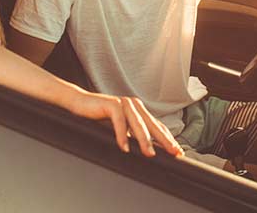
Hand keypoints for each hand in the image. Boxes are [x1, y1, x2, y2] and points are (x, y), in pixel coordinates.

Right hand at [66, 91, 182, 157]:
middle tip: (173, 152)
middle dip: (164, 140)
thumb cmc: (98, 117)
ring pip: (138, 124)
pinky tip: (125, 147)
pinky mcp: (112, 104)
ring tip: (150, 154)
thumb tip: (148, 150)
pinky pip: (119, 122)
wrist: (79, 103)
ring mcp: (124, 103)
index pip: (157, 126)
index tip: (178, 151)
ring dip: (144, 140)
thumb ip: (133, 134)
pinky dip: (122, 136)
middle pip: (152, 125)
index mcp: (138, 110)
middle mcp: (134, 105)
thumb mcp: (120, 128)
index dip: (168, 139)